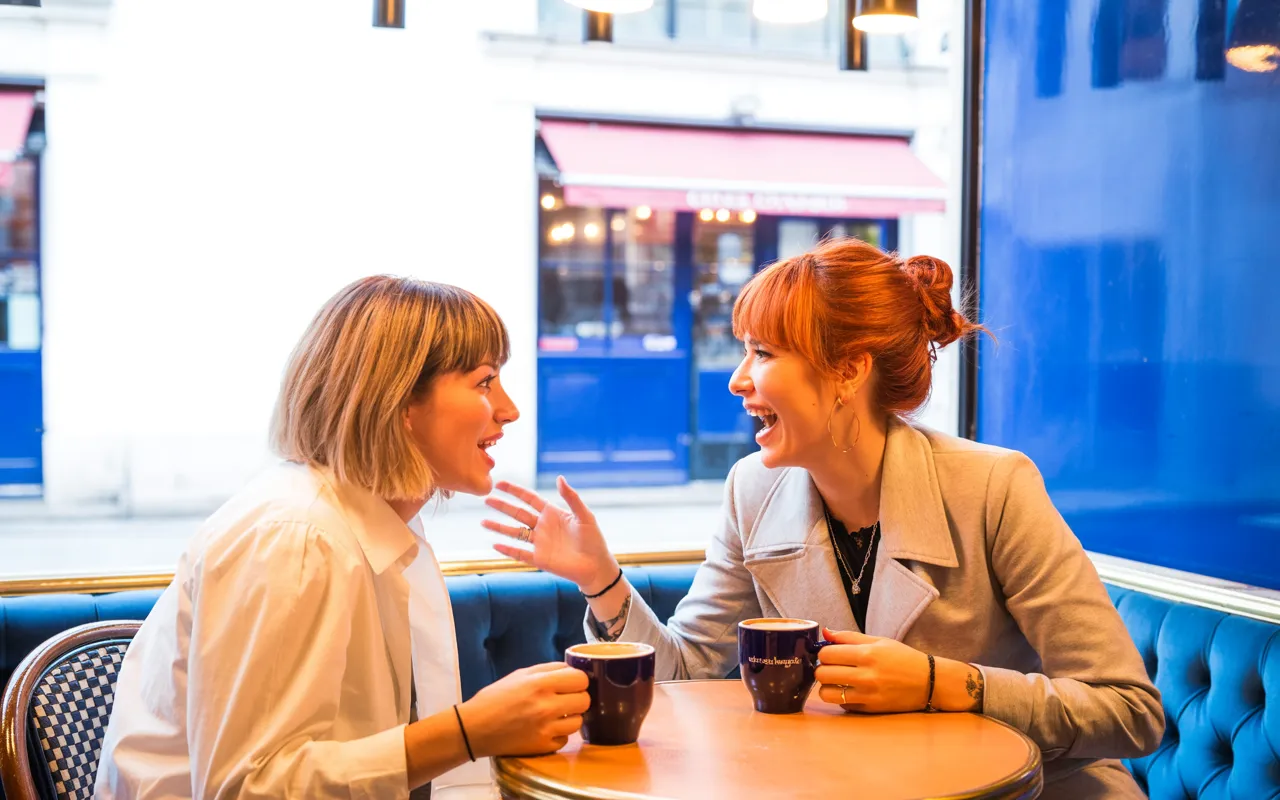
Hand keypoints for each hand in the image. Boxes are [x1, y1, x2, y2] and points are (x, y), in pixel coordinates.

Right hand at [459, 662, 590, 756]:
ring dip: (570, 717)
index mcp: (540, 684)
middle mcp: (546, 706)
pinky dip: (558, 734)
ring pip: (578, 722)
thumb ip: (549, 670)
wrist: (475, 728)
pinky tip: (546, 729)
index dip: (578, 680)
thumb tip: (572, 669)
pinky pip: (565, 739)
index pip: (580, 679)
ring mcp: (546, 729)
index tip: (571, 683)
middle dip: (577, 697)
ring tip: (556, 715)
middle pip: (584, 701)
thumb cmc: (495, 698)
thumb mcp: (520, 674)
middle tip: (565, 698)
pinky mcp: (543, 747)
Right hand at [484, 477, 619, 591]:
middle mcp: (543, 526)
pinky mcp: (539, 559)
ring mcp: (539, 543)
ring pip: (515, 533)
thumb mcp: (584, 515)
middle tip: (486, 499)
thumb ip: (571, 497)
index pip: (529, 498)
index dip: (515, 491)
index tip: (499, 483)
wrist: (596, 566)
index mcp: (552, 513)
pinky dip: (508, 550)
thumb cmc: (593, 539)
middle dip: (502, 506)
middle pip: (518, 513)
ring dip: (499, 527)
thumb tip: (559, 477)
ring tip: (483, 522)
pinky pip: (520, 553)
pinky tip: (495, 545)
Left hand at [814, 628, 930, 712]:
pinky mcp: (870, 709)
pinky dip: (842, 698)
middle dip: (822, 669)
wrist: (929, 682)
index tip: (829, 654)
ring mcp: (867, 695)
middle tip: (831, 667)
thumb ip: (849, 637)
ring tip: (837, 682)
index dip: (823, 653)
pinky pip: (842, 705)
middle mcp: (865, 676)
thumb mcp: (879, 641)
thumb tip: (825, 633)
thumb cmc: (903, 658)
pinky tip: (852, 691)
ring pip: (827, 694)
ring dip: (827, 687)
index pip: (826, 654)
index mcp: (867, 655)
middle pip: (822, 674)